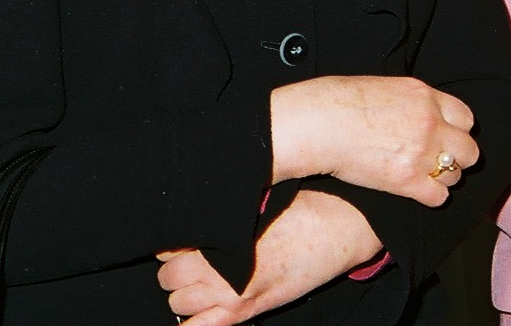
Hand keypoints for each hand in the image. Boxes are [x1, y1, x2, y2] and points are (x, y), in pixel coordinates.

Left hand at [159, 190, 381, 323]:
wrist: (343, 227)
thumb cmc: (305, 205)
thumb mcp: (260, 196)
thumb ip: (226, 209)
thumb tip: (198, 205)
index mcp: (221, 232)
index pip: (169, 245)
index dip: (177, 242)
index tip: (190, 239)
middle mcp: (218, 266)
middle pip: (167, 275)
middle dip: (177, 268)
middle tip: (196, 259)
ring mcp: (231, 293)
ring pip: (177, 303)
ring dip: (186, 294)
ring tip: (204, 281)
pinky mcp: (247, 311)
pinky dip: (194, 323)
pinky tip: (203, 309)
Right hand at [271, 76, 477, 206]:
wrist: (320, 123)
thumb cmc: (342, 102)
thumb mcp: (387, 87)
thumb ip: (413, 102)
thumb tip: (421, 112)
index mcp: (425, 96)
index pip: (466, 118)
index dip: (458, 131)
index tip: (448, 138)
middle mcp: (430, 123)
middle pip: (469, 149)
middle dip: (458, 157)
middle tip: (441, 162)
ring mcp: (421, 152)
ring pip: (455, 174)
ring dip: (443, 178)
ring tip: (425, 177)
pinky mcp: (407, 181)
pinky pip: (438, 197)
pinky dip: (431, 197)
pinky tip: (416, 192)